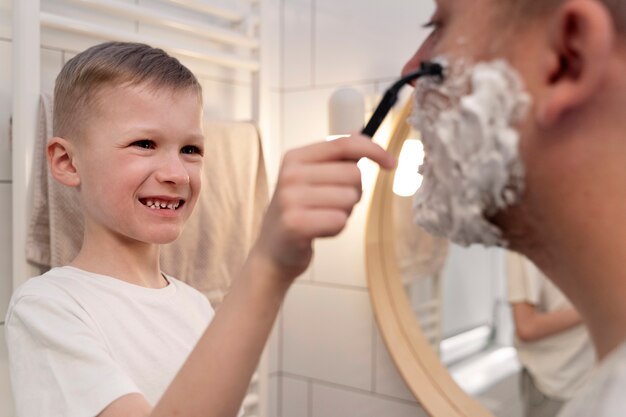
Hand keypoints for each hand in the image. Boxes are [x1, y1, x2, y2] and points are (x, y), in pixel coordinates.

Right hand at [254, 135, 394, 279]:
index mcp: (295, 157)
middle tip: (333, 204)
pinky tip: (320, 231)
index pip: (343, 144)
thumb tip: (361, 134)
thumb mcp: (310, 178)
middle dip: (354, 192)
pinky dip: (337, 229)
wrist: (272, 250)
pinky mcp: (295, 224)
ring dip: (345, 212)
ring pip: (349, 198)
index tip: (391, 162)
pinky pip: (339, 220)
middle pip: (353, 174)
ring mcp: (290, 199)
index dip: (373, 150)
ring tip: (323, 218)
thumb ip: (335, 157)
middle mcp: (290, 175)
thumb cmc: (298, 212)